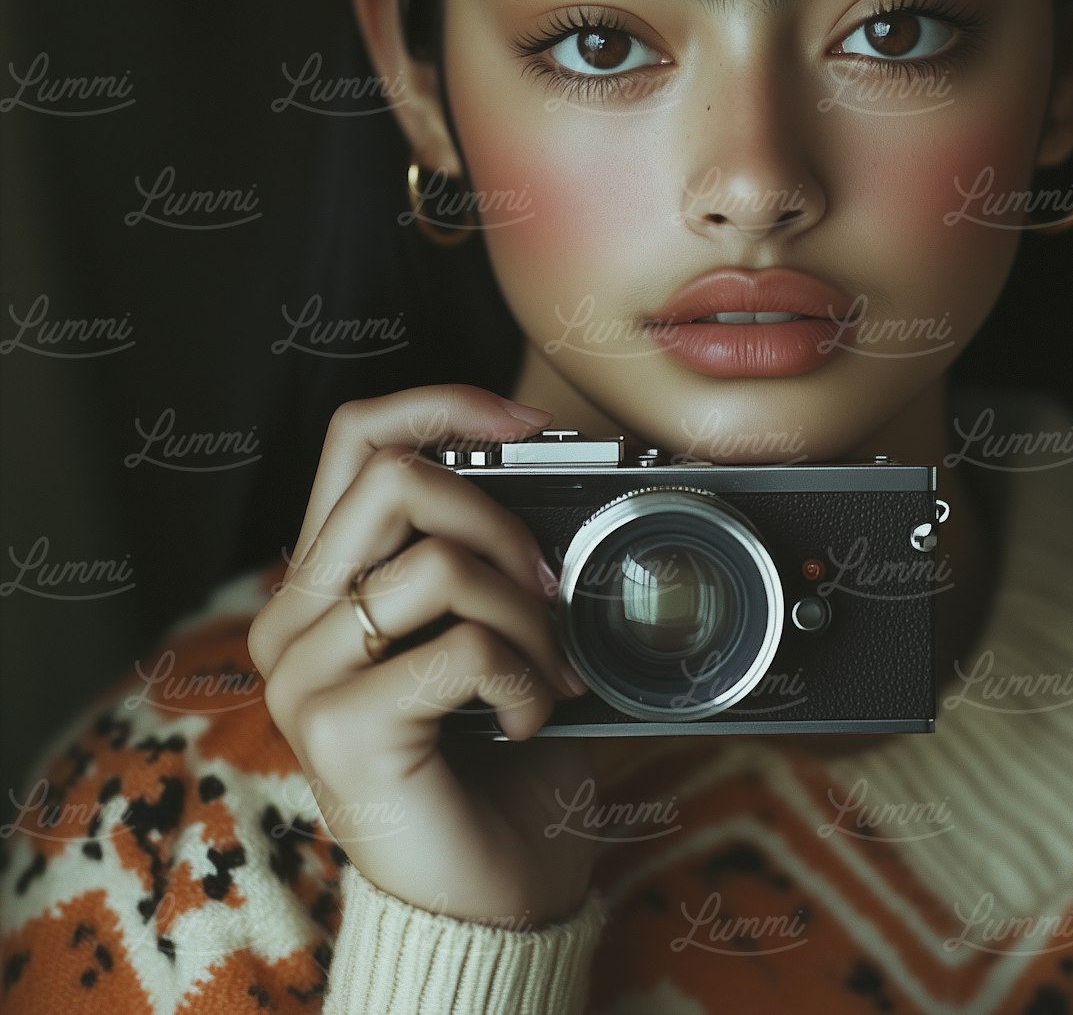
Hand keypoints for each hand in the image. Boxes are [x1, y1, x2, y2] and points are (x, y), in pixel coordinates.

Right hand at [247, 384, 597, 928]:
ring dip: (527, 613)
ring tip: (548, 669)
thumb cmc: (494, 754)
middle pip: (393, 476)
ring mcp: (305, 675)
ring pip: (438, 564)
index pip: (357, 435)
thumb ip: (484, 553)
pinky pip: (459, 649)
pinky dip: (525, 676)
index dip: (446, 404)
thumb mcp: (485, 629)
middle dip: (500, 516)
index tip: (533, 426)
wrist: (483, 892)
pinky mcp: (339, 732)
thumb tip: (555, 465)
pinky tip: (530, 715)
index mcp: (327, 580)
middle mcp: (294, 618)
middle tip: (550, 584)